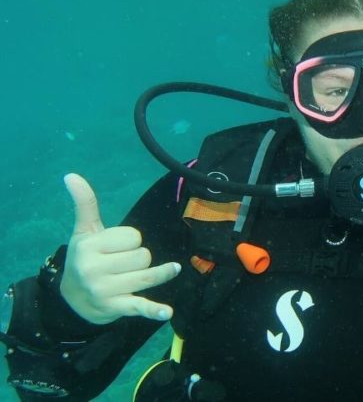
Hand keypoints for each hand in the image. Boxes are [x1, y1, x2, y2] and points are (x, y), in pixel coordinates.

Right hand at [60, 173, 181, 324]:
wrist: (72, 300)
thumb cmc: (84, 259)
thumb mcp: (83, 233)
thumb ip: (85, 204)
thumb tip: (71, 175)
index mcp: (88, 246)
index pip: (133, 236)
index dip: (130, 241)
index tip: (115, 248)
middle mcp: (93, 269)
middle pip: (143, 256)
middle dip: (138, 259)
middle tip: (121, 266)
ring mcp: (105, 290)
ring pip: (148, 274)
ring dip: (157, 273)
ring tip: (156, 272)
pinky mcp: (116, 308)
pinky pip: (139, 306)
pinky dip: (154, 311)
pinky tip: (166, 312)